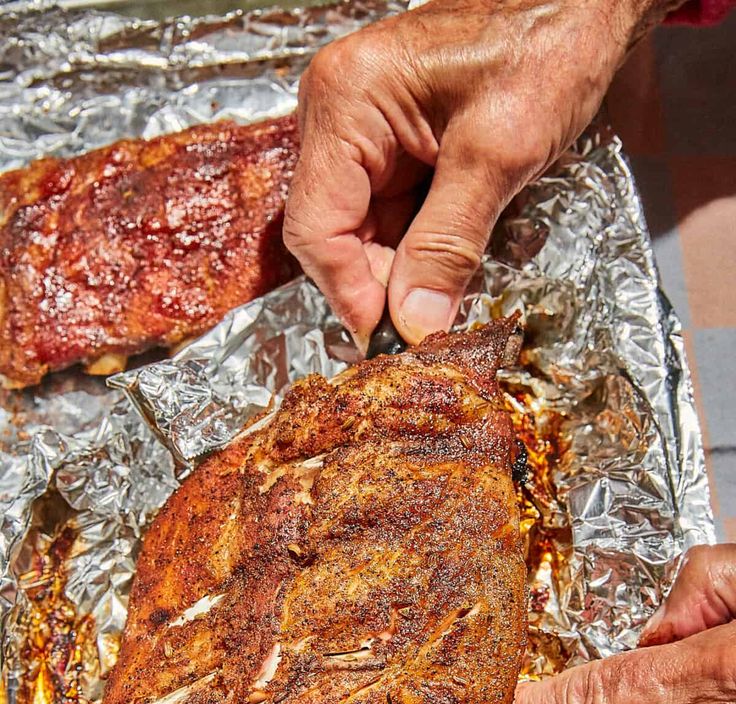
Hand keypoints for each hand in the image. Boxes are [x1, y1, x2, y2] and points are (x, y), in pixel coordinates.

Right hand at [284, 0, 676, 349]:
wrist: (581, 8)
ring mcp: (363, 134)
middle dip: (380, 287)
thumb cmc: (544, 49)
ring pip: (363, 235)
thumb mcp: (498, 155)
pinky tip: (446, 270)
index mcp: (347, 102)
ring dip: (402, 274)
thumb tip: (414, 323)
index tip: (390, 340)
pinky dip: (417, 253)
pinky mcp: (392, 149)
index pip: (317, 227)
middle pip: (335, 236)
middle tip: (425, 330)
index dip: (351, 293)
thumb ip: (448, 245)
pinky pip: (390, 220)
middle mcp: (339, 116)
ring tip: (444, 301)